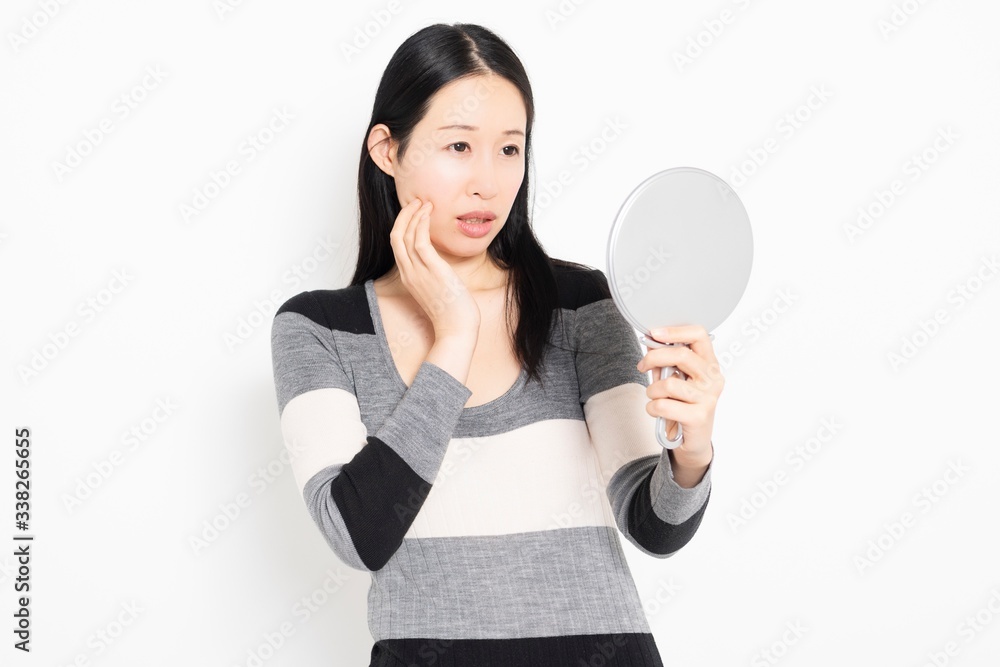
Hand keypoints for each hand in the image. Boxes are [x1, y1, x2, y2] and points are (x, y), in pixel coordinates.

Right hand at [388, 198, 480, 338]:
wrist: (457, 328)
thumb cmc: (452, 310)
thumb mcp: (437, 288)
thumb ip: (432, 273)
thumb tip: (439, 260)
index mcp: (408, 277)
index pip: (397, 245)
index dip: (402, 225)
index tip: (412, 212)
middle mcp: (409, 273)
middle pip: (395, 236)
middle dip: (404, 215)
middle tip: (416, 201)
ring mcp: (419, 272)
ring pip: (405, 235)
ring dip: (414, 215)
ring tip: (425, 203)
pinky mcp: (433, 270)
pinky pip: (420, 241)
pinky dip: (422, 224)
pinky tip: (429, 214)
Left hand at [635, 325, 721, 466]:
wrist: (693, 440)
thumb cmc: (683, 405)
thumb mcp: (676, 379)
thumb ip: (666, 362)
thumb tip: (651, 343)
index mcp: (710, 364)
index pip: (699, 335)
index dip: (675, 331)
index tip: (655, 333)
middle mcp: (713, 379)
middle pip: (681, 355)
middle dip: (654, 358)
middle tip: (642, 366)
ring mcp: (708, 398)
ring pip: (669, 383)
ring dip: (652, 391)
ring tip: (655, 397)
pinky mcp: (699, 416)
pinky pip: (664, 405)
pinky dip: (652, 407)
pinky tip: (656, 411)